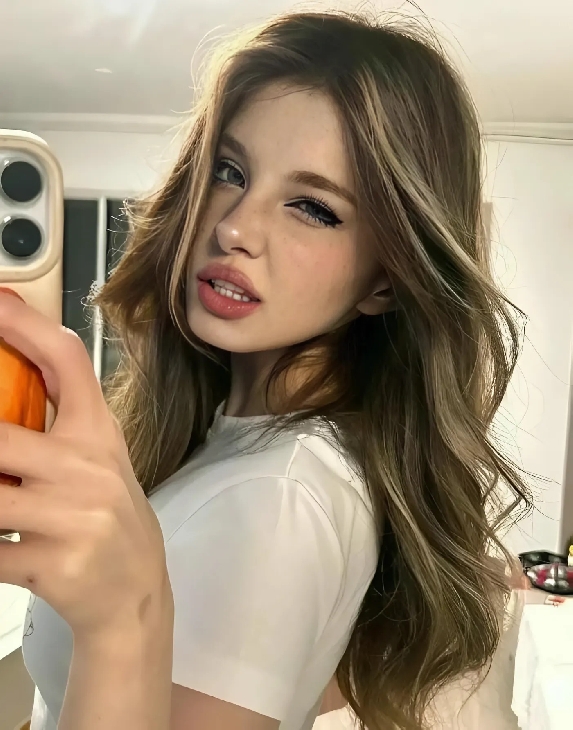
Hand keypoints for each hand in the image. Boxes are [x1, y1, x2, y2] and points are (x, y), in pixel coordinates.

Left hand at [0, 291, 171, 635]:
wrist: (136, 590)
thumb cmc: (108, 513)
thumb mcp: (95, 458)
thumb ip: (55, 422)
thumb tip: (4, 379)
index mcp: (98, 432)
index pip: (65, 360)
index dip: (24, 325)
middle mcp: (89, 467)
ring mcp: (74, 516)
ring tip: (4, 493)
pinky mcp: (54, 563)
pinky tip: (3, 542)